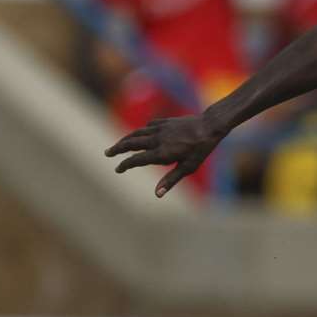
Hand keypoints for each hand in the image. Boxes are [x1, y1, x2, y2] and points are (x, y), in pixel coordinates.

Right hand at [105, 114, 225, 196]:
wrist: (209, 126)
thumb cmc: (201, 150)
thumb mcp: (188, 168)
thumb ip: (171, 180)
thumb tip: (157, 195)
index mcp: (161, 153)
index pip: (136, 160)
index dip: (125, 165)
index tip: (117, 169)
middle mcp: (157, 140)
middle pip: (131, 143)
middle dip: (117, 149)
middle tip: (107, 153)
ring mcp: (160, 129)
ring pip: (136, 133)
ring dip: (125, 139)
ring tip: (117, 144)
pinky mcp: (164, 122)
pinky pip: (148, 126)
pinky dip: (140, 131)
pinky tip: (139, 134)